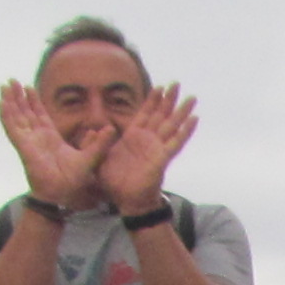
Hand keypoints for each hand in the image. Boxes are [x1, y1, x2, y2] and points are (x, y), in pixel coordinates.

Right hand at [0, 81, 104, 210]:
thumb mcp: (91, 157)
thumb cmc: (73, 181)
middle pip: (25, 112)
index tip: (28, 87)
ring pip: (16, 116)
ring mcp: (28, 141)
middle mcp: (36, 138)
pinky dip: (6, 115)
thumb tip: (110, 129)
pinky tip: (1, 102)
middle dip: (18, 97)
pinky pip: (12, 127)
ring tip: (5, 85)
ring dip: (10, 101)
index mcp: (50, 139)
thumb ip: (99, 143)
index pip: (39, 115)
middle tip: (12, 81)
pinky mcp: (23, 146)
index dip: (33, 101)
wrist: (62, 195)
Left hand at [94, 83, 197, 214]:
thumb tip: (90, 131)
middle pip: (161, 114)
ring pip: (172, 124)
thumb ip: (96, 144)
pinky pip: (176, 142)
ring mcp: (157, 148)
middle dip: (169, 99)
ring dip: (182, 111)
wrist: (126, 201)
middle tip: (177, 83)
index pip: (145, 114)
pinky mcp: (163, 158)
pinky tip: (194, 119)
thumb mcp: (99, 160)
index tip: (159, 86)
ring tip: (192, 97)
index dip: (152, 100)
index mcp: (133, 138)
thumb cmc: (114, 183)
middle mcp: (148, 140)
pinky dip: (186, 130)